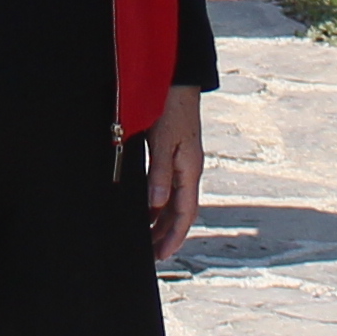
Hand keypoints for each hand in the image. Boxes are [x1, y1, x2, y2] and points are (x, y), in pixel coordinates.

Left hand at [143, 94, 206, 260]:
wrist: (176, 80)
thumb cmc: (171, 107)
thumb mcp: (163, 141)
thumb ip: (159, 173)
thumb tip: (157, 204)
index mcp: (190, 169)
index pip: (185, 212)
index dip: (175, 236)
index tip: (163, 255)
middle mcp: (188, 169)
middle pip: (180, 211)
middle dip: (167, 234)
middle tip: (152, 255)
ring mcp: (182, 161)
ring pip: (174, 200)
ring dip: (162, 220)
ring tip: (146, 237)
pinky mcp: (173, 152)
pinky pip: (167, 185)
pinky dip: (158, 201)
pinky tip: (147, 206)